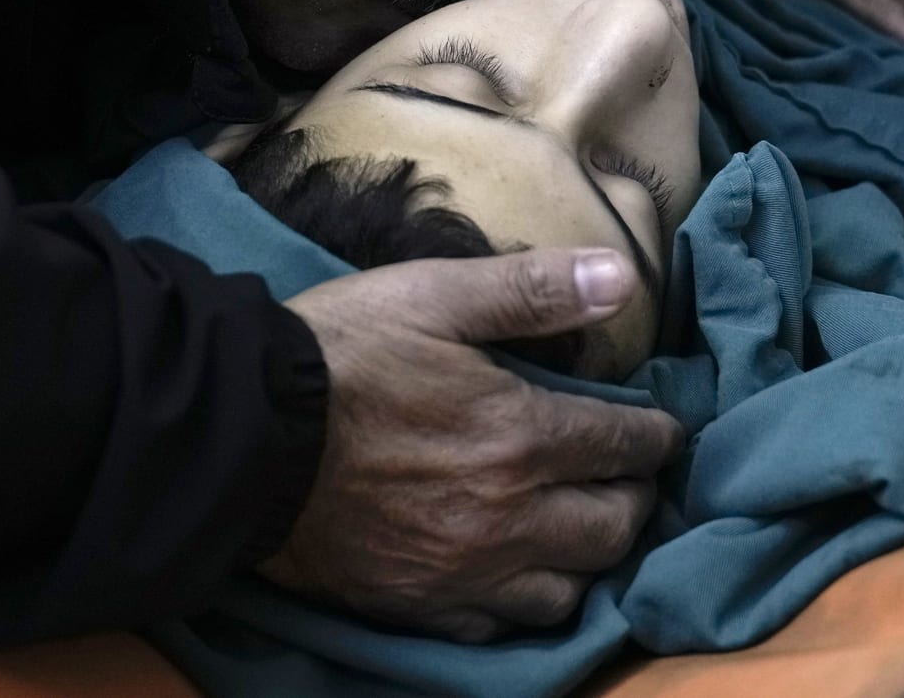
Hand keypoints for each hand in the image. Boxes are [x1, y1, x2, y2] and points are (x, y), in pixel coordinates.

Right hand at [264, 248, 681, 640]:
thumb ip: (531, 289)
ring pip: (568, 589)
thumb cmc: (341, 353)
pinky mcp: (421, 606)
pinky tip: (516, 574)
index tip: (659, 429)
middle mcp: (508, 516)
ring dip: (588, 558)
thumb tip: (621, 276)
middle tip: (627, 476)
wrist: (244, 437)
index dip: (654, 434)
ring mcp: (465, 571)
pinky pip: (502, 626)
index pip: (625, 445)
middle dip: (634, 497)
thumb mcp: (434, 295)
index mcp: (520, 434)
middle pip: (613, 526)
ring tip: (579, 527)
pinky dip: (524, 603)